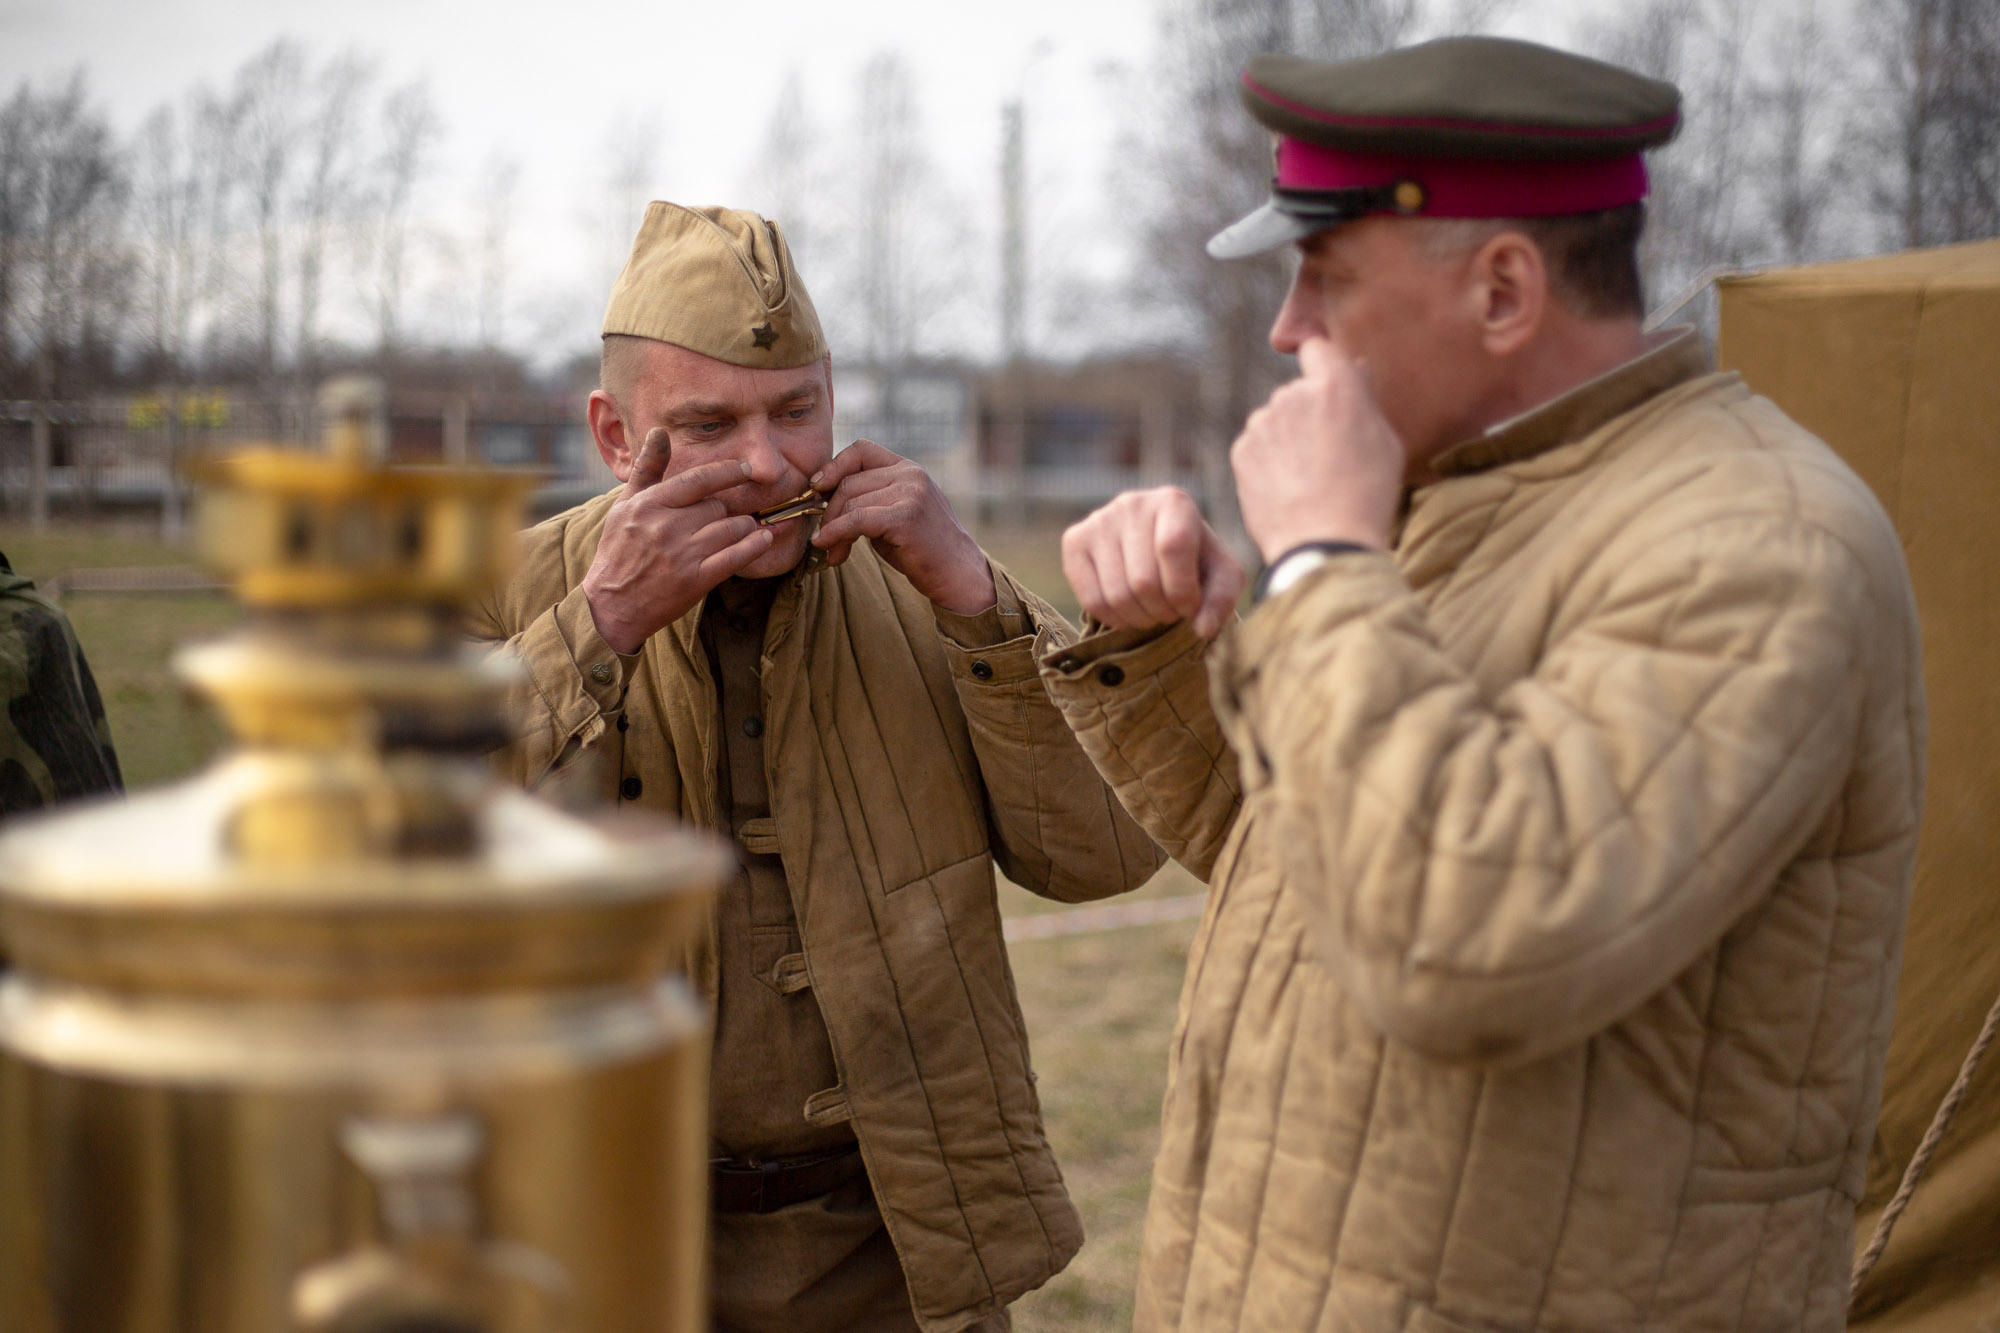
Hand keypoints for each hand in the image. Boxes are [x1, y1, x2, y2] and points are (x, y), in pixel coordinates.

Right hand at [579, 428, 775, 652]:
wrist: (612, 606)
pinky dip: (755, 545)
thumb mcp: (625, 505)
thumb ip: (647, 468)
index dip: (727, 471)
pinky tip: (764, 538)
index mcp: (650, 505)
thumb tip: (659, 431)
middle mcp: (666, 527)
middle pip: (718, 506)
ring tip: (742, 529)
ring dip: (744, 527)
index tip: (744, 468)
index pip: (698, 480)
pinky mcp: (696, 580)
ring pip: (732, 528)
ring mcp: (682, 554)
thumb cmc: (619, 551)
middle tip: (724, 518)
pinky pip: (737, 556)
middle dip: (726, 510)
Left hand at [809, 439, 994, 614]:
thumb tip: (823, 496)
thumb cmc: (923, 549)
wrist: (958, 574)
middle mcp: (911, 474)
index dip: (834, 466)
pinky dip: (837, 534)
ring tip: (831, 552)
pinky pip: (856, 520)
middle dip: (829, 512)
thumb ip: (869, 498)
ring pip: (850, 502)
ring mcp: (911, 493)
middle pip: (849, 482)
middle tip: (823, 538)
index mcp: (908, 468)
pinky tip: (829, 548)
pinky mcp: (906, 517)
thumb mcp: (895, 512)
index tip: (817, 489)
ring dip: (832, 530)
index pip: (862, 450)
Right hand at [1061, 487, 1243, 638]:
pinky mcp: (1074, 541)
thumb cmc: (1195, 562)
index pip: (1173, 548)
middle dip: (1163, 611)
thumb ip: (1222, 600)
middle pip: (1143, 580)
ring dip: (1140, 618)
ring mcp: (1098, 520)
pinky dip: (1114, 619)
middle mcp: (1132, 504)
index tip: (1190, 607)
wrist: (1157, 547)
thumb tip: (1201, 629)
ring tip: (1152, 612)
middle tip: (1170, 612)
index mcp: (1174, 502)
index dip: (1183, 590)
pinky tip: (1129, 612)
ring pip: (1116, 594)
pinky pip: (1090, 599)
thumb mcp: (1222, 577)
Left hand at [1231, 336, 1403, 561]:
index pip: (1317, 347)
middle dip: (1308, 411)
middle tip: (1327, 453)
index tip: (1325, 379)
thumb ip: (1365, 399)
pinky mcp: (1241, 451)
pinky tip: (1287, 490)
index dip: (1321, 361)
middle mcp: (1291, 395)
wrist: (1324, 545)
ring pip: (1274, 420)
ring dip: (1286, 438)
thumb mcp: (1384, 443)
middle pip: (1297, 391)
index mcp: (1334, 385)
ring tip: (1307, 479)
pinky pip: (1256, 446)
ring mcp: (1262, 423)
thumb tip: (1354, 369)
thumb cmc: (1367, 496)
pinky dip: (1268, 462)